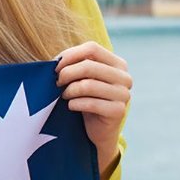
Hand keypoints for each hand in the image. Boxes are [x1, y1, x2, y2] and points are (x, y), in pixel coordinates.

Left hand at [55, 41, 131, 177]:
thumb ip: (74, 66)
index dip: (70, 55)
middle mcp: (124, 77)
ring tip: (64, 95)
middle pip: (88, 66)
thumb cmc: (86, 99)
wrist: (97, 131)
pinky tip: (71, 106)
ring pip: (88, 85)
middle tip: (56, 83)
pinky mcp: (119, 111)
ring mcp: (124, 94)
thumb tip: (55, 61)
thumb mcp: (82, 79)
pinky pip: (91, 103)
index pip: (92, 48)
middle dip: (66, 73)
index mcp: (117, 63)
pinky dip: (75, 104)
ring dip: (70, 90)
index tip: (55, 66)